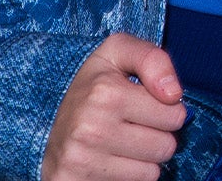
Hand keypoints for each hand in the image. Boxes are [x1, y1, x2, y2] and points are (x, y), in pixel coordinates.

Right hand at [41, 33, 188, 180]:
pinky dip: (127, 177)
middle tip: (131, 126)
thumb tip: (173, 94)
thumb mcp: (119, 54)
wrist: (46, 124)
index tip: (142, 104)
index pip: (175, 115)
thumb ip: (153, 59)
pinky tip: (109, 162)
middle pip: (166, 147)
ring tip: (119, 144)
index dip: (166, 110)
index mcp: (104, 92)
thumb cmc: (92, 87)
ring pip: (151, 172)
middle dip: (156, 136)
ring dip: (142, 159)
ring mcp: (80, 160)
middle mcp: (90, 128)